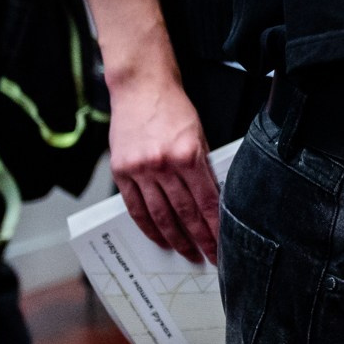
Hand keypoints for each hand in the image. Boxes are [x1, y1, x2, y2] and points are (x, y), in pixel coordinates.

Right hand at [105, 61, 219, 263]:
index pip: (207, 202)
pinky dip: (148, 226)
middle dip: (199, 239)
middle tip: (208, 256)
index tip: (222, 246)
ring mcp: (140, 169)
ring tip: (186, 252)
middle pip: (184, 213)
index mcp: (188, 155)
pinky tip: (159, 237)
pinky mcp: (121, 171)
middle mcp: (163, 165)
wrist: (141, 87)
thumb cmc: (174, 109)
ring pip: (160, 215)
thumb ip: (204, 168)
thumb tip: (213, 202)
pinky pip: (135, 207)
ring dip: (174, 238)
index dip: (215, 228)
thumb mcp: (199, 136)